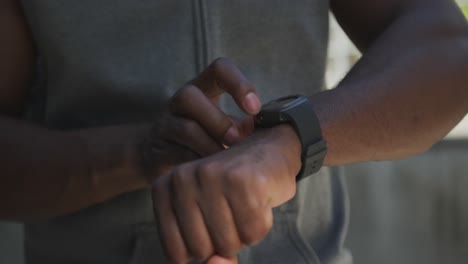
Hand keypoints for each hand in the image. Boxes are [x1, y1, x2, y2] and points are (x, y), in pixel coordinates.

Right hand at [141, 58, 260, 178]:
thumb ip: (241, 125)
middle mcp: (180, 102)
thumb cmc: (203, 137)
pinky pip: (177, 155)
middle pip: (189, 96)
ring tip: (226, 161)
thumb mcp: (223, 125)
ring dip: (210, 145)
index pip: (219, 69)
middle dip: (218, 121)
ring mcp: (165, 125)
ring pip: (185, 128)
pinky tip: (211, 172)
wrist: (159, 158)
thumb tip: (257, 128)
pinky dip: (198, 163)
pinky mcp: (158, 151)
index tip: (254, 109)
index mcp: (203, 89)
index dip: (238, 83)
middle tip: (236, 140)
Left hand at [152, 125, 301, 263]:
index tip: (210, 222)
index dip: (202, 248)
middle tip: (231, 211)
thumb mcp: (206, 219)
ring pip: (229, 243)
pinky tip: (259, 199)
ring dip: (244, 233)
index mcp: (164, 188)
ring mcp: (213, 177)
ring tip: (244, 204)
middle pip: (202, 250)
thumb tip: (217, 263)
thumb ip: (207, 254)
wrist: (268, 148)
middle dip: (224, 241)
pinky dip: (261, 224)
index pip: (175, 253)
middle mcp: (183, 179)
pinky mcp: (243, 180)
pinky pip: (253, 232)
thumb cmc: (233, 190)